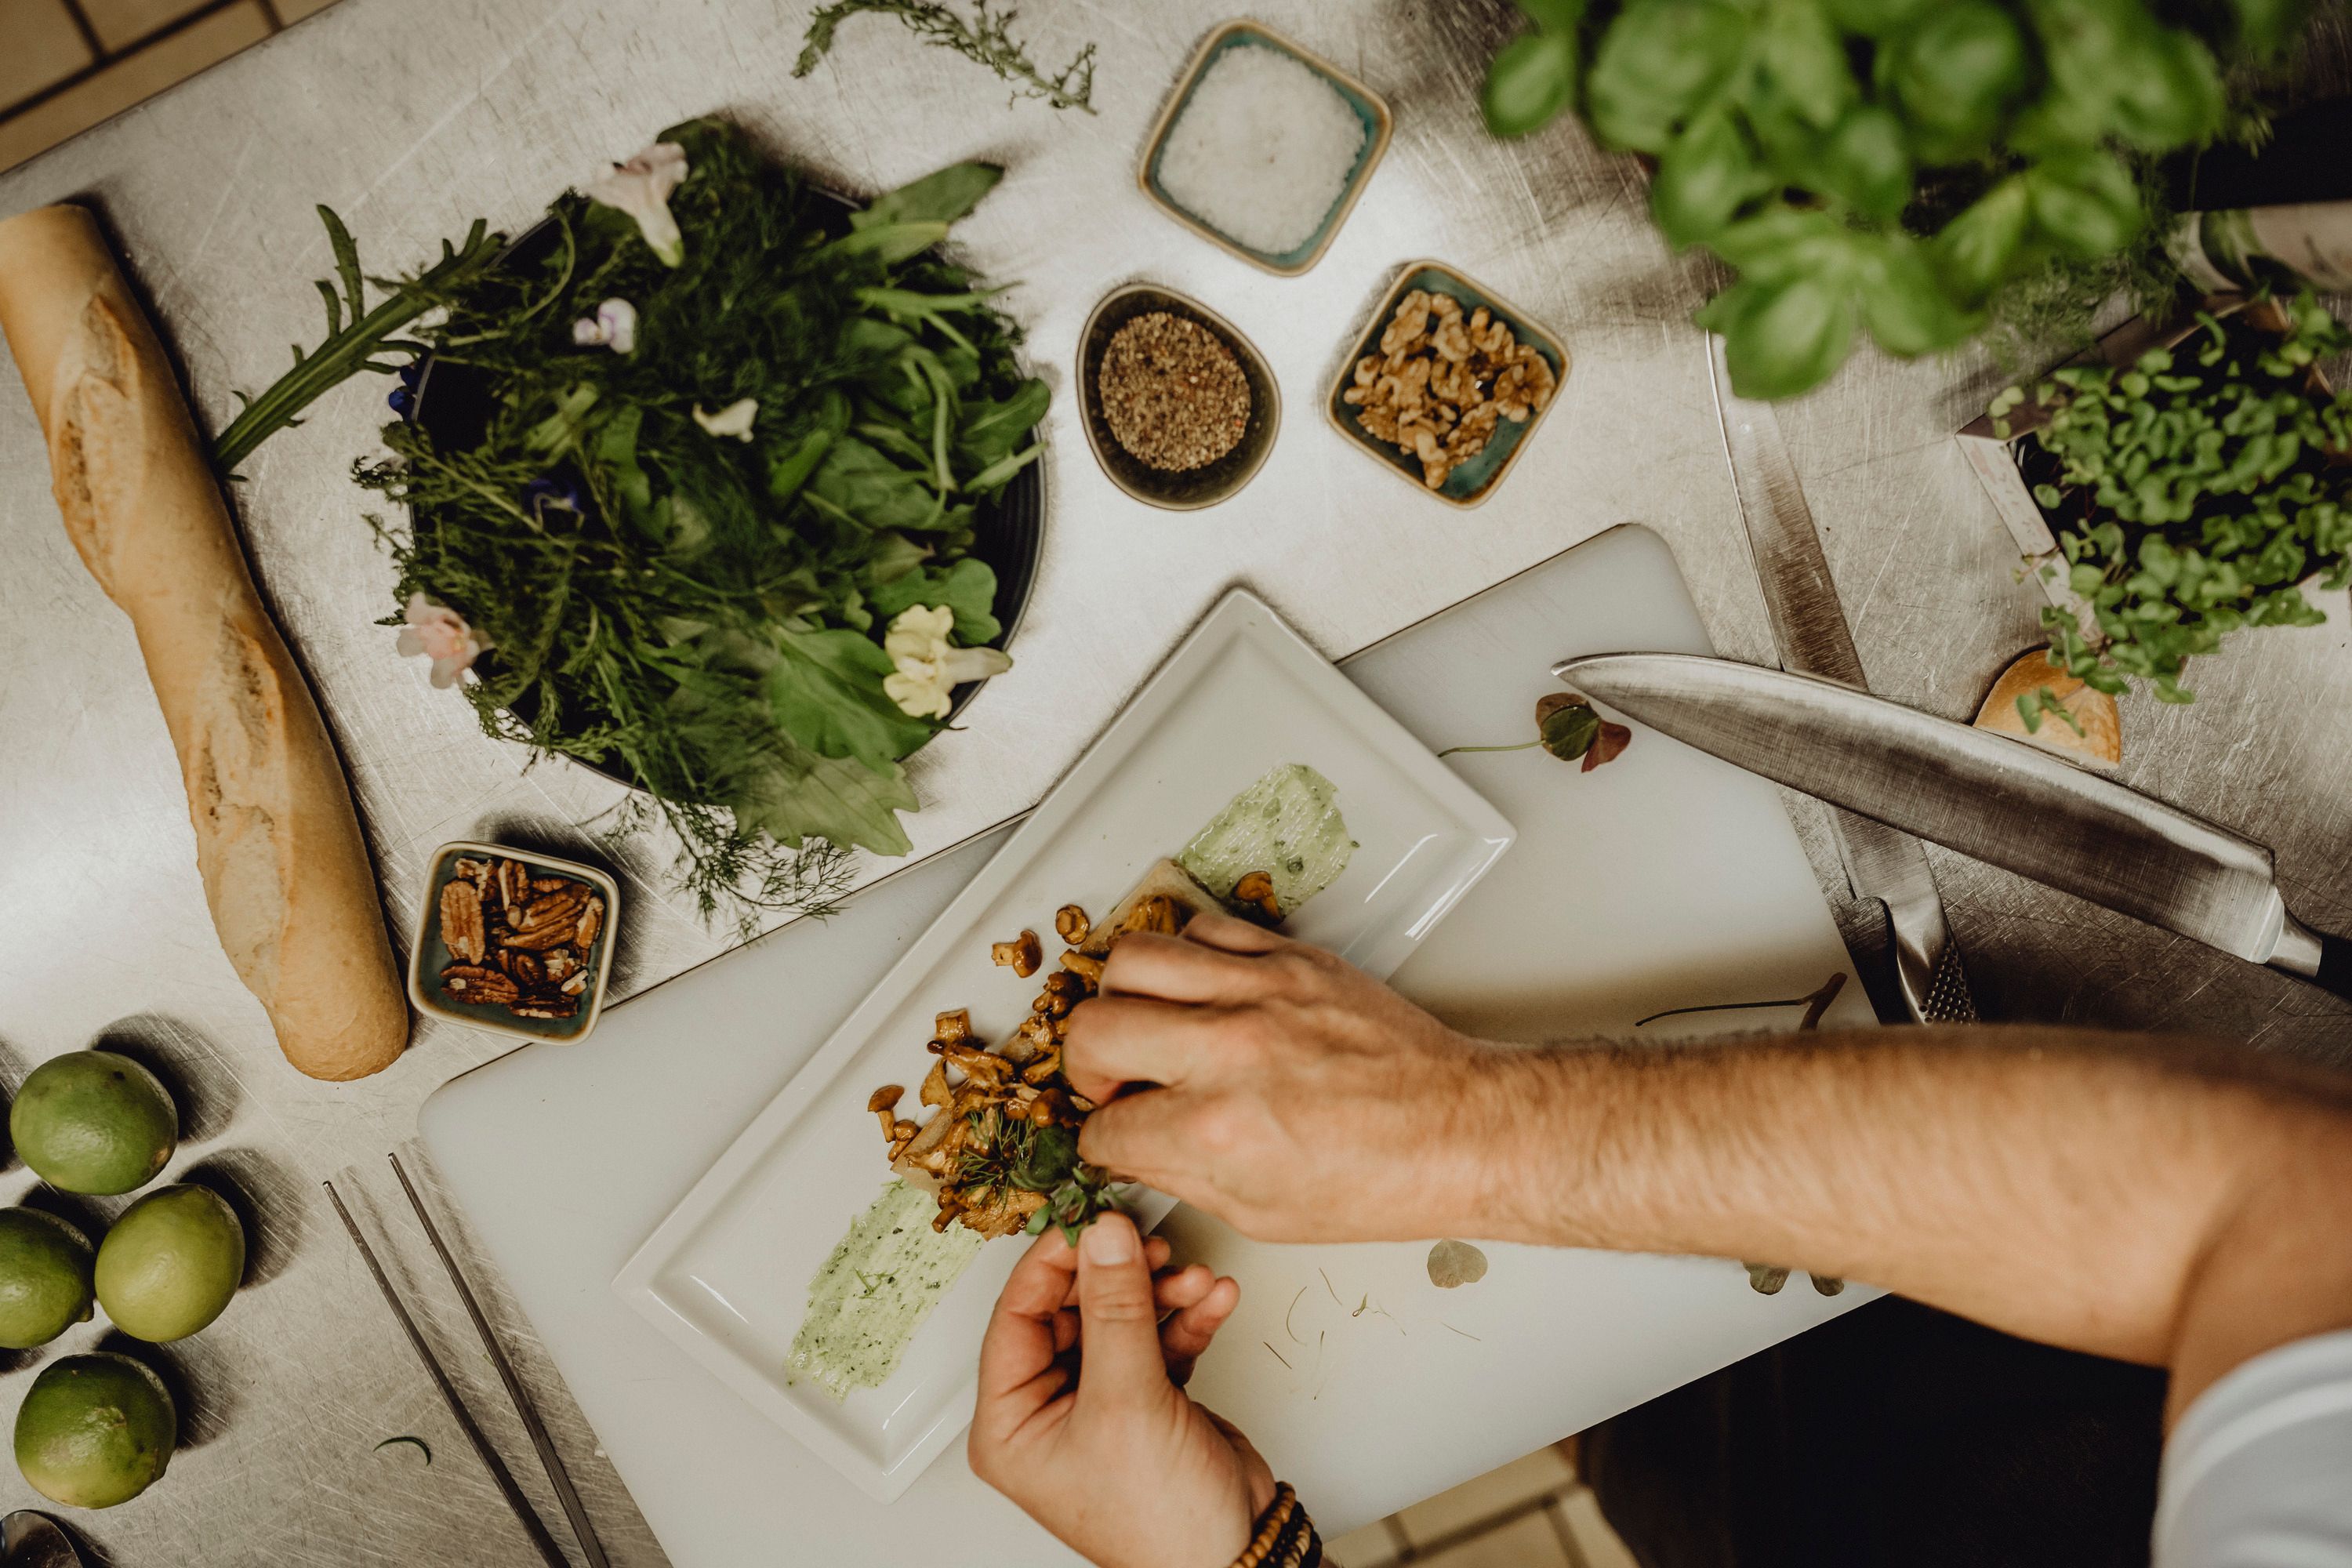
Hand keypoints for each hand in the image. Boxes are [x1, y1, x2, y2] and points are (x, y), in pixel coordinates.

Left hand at [971, 1212, 1273, 1567]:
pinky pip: (1159, 1338)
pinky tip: (1212, 1301)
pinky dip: (1186, 1317)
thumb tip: (1102, 1238)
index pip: (1018, 1316)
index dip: (1055, 1263)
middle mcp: (1048, 1410)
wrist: (1237, 1556)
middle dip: (1120, 1276)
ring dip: (1162, 1293)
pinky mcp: (1148, 1399)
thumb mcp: (1127, 1403)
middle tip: (1150, 1244)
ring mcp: (1101, 1403)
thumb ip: (1115, 1310)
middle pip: (1073, 1309)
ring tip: (1193, 1279)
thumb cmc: (1161, 1521)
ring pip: (1121, 1318)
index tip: (1091, 1222)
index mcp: (1012, 1423)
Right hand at [1066, 912, 1509, 1242]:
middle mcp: (1229, 1051)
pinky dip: (1186, 957)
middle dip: (1087, 1065)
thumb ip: (1178, 1173)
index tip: (1114, 1131)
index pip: (1103, 1123)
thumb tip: (1128, 1145)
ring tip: (1148, 1025)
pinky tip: (1201, 992)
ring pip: (1133, 958)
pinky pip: (1203, 929)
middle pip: (1092, 1029)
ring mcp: (1261, 993)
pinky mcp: (1293, 959)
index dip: (1099, 1137)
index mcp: (1216, 1130)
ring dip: (1124, 998)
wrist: (1460, 1130)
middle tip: (1116, 1079)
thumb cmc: (1380, 1179)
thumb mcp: (1260, 1212)